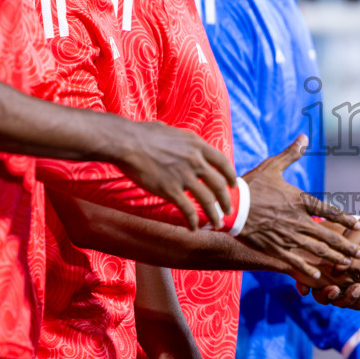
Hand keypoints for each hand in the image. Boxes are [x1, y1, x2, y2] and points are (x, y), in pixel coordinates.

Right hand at [114, 117, 236, 230]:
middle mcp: (195, 161)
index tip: (233, 185)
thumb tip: (178, 139)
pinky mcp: (171, 190)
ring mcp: (184, 176)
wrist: (126, 143)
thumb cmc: (143, 134)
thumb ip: (180, 139)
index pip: (222, 162)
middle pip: (218, 184)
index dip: (230, 175)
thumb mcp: (170, 130)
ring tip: (218, 224)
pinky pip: (187, 209)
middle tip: (228, 210)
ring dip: (214, 214)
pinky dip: (193, 221)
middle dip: (226, 200)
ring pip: (207, 200)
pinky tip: (194, 228)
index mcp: (197, 145)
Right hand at [241, 136, 359, 286]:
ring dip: (334, 258)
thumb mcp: (272, 166)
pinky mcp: (275, 249)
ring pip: (317, 251)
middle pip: (329, 236)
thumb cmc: (251, 185)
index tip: (358, 224)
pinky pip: (295, 262)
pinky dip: (307, 270)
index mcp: (300, 201)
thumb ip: (290, 154)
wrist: (231, 207)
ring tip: (348, 265)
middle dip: (347, 246)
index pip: (329, 211)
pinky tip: (318, 277)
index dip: (345, 218)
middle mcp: (298, 221)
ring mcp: (288, 237)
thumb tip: (304, 137)